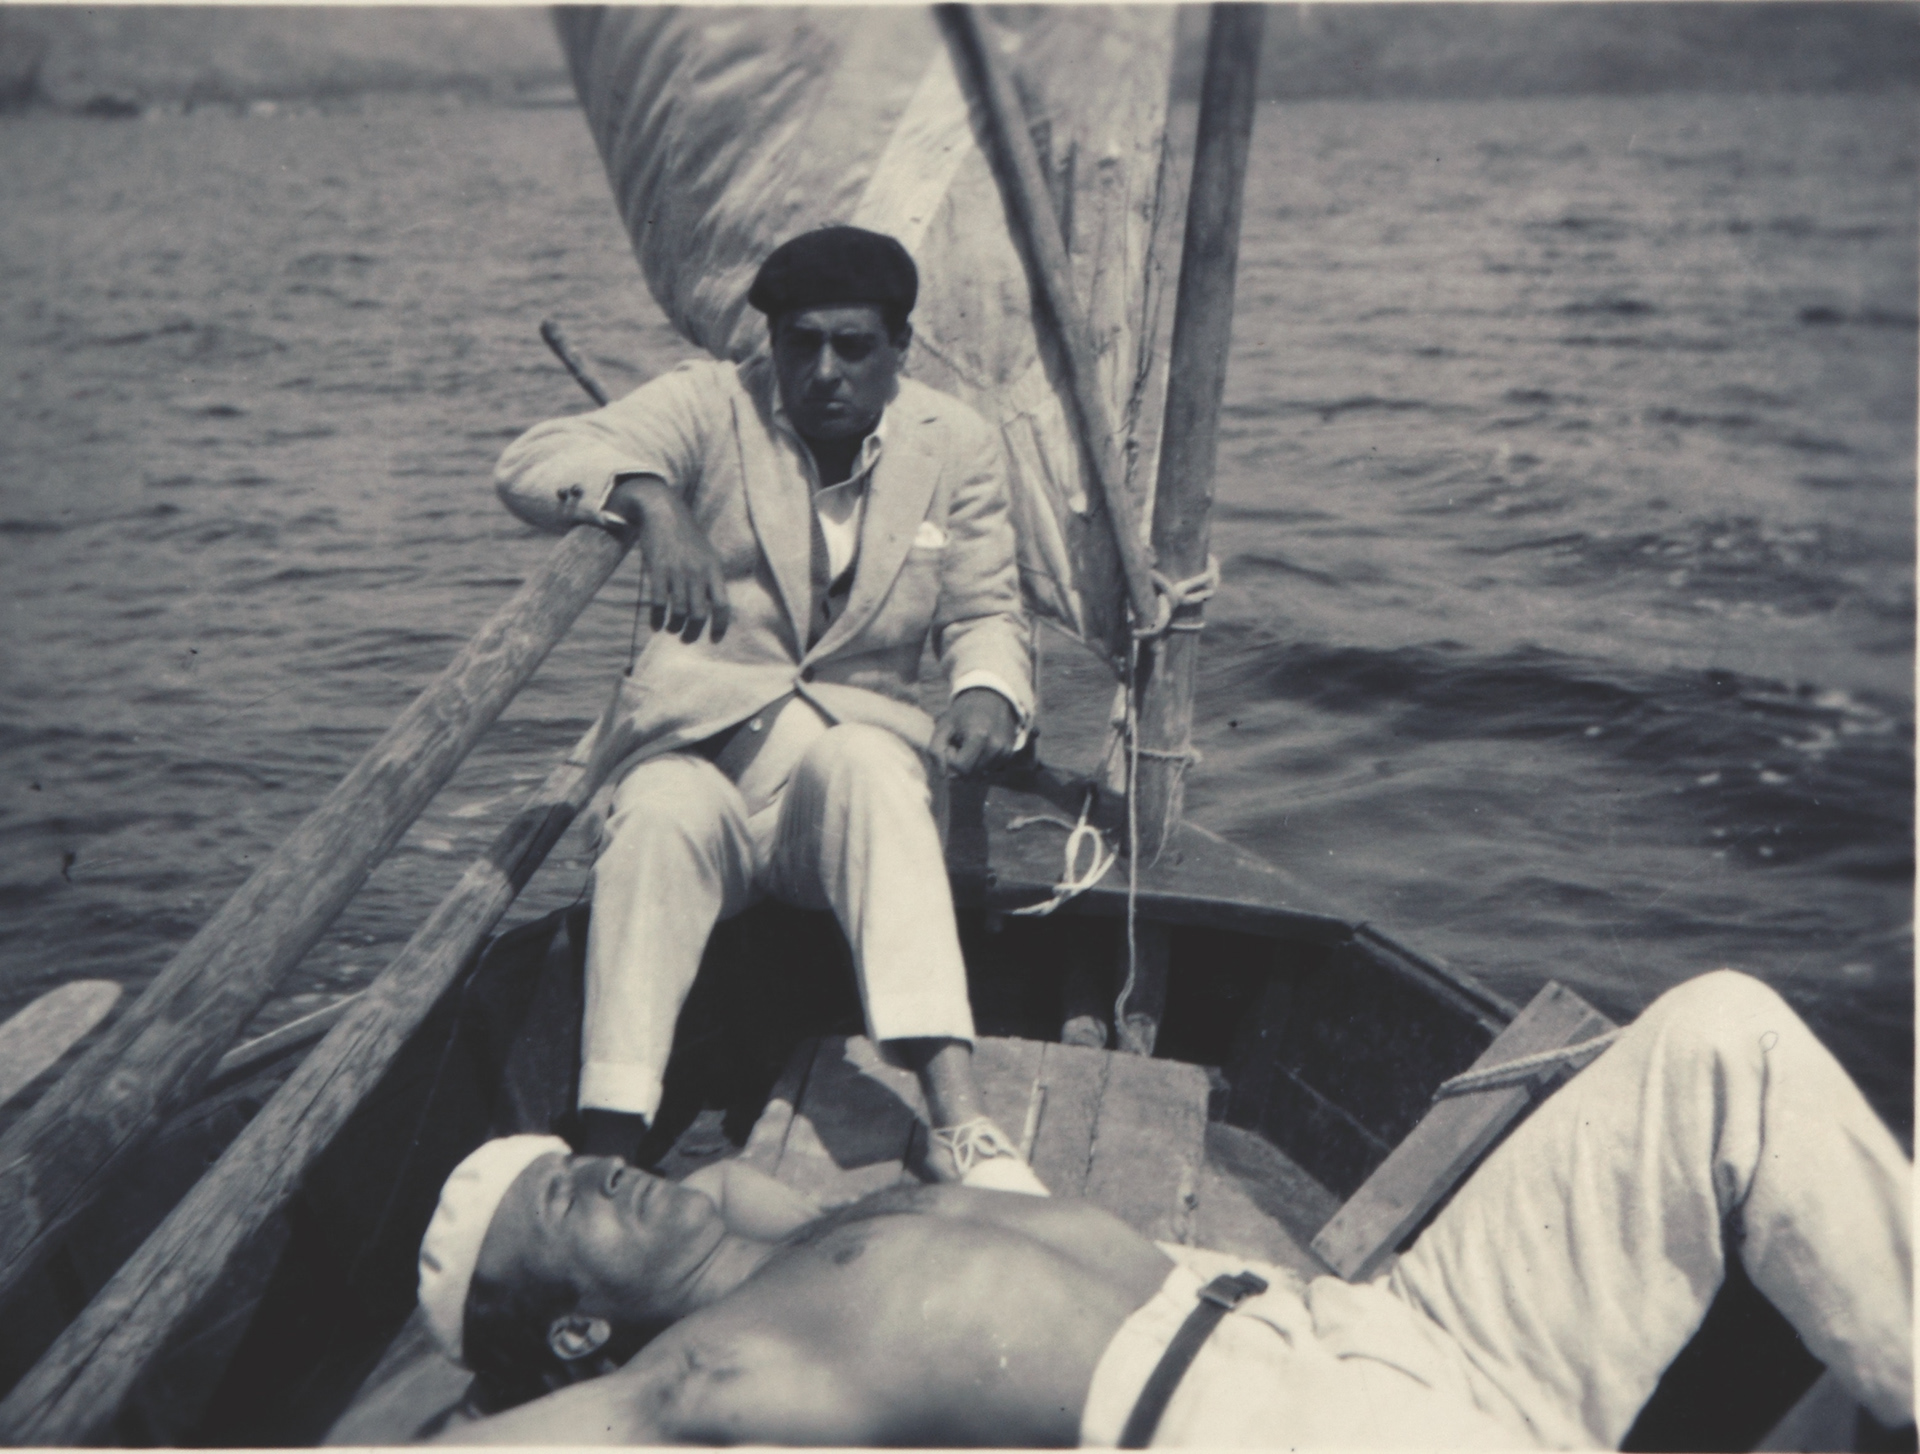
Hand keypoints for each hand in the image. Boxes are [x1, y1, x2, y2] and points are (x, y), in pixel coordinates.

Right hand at [607, 475, 730, 642]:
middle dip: (693, 632)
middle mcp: (697, 572)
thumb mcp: (706, 553)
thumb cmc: (685, 535)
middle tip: (687, 638)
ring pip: (679, 612)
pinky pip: (659, 603)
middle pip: (699, 614)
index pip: (722, 605)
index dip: (720, 626)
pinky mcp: (657, 570)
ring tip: (671, 629)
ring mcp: (677, 572)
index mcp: (713, 569)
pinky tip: (655, 624)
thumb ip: (711, 577)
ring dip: (674, 626)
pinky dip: (657, 618)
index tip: (715, 639)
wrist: (662, 511)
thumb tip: (714, 605)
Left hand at [934, 688, 1017, 777]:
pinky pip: (989, 771)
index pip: (960, 768)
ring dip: (971, 766)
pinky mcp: (1009, 754)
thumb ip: (936, 751)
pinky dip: (981, 765)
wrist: (991, 698)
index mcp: (979, 736)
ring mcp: (1005, 751)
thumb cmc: (963, 713)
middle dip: (960, 765)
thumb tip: (943, 775)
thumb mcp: (943, 725)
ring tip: (970, 746)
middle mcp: (996, 746)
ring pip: (980, 775)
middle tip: (959, 745)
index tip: (951, 744)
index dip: (951, 759)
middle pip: (970, 775)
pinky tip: (979, 749)